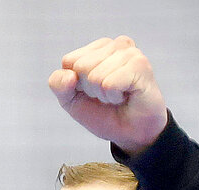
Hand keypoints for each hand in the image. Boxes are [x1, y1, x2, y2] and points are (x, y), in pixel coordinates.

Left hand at [48, 37, 168, 155]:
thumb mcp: (71, 100)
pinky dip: (113, 97)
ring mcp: (129, 52)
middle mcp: (116, 45)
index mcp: (99, 48)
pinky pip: (109, 84)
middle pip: (81, 67)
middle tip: (108, 95)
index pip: (69, 61)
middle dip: (90, 89)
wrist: (132, 133)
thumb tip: (70, 75)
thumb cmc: (105, 113)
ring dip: (103, 95)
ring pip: (95, 76)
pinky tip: (127, 96)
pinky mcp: (140, 64)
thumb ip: (58, 84)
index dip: (76, 84)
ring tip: (118, 96)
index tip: (94, 92)